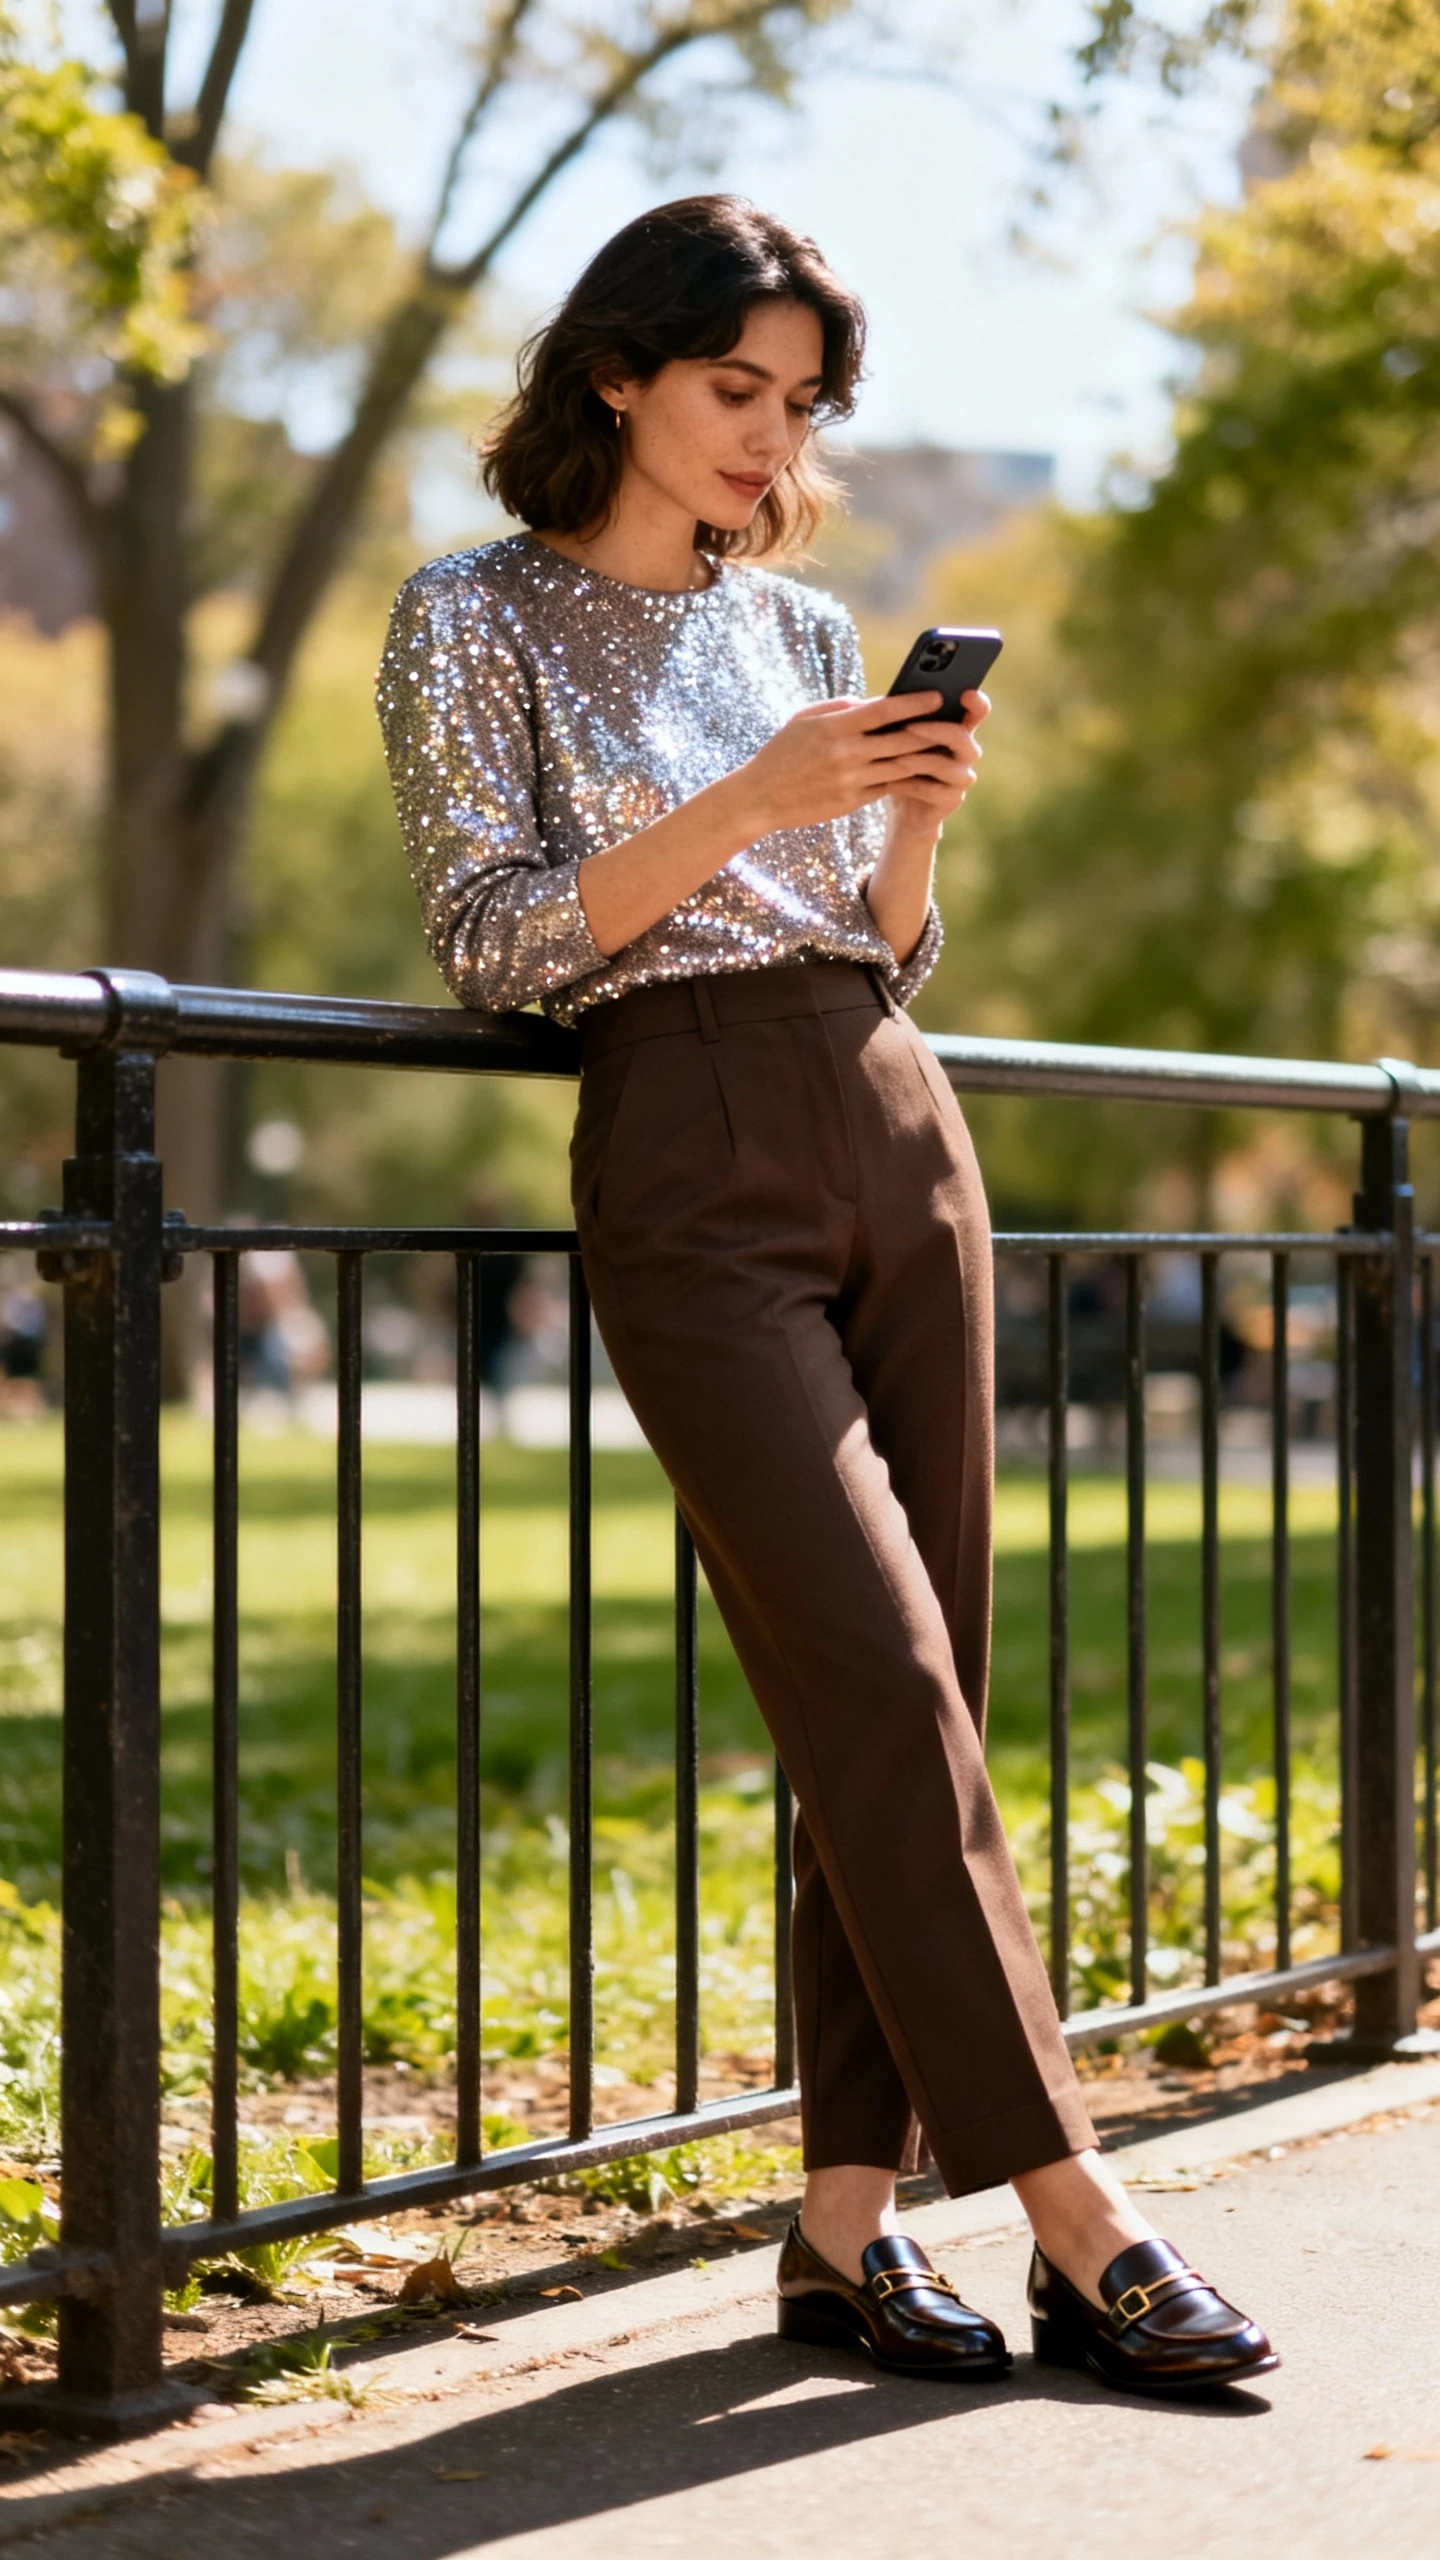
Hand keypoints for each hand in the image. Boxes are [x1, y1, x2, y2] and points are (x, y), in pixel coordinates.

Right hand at [738, 690, 960, 832]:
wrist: (760, 797)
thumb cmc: (782, 751)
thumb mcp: (805, 719)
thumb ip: (841, 707)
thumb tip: (875, 701)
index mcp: (835, 726)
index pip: (884, 710)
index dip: (915, 702)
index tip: (938, 695)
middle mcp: (846, 753)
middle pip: (900, 738)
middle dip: (931, 729)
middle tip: (954, 720)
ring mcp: (851, 779)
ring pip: (900, 765)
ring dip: (927, 757)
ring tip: (948, 748)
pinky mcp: (852, 801)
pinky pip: (888, 786)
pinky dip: (909, 778)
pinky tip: (926, 771)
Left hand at [884, 690, 988, 824]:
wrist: (901, 802)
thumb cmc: (897, 759)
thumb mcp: (898, 734)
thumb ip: (902, 717)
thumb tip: (885, 698)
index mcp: (957, 727)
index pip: (977, 711)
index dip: (976, 703)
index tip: (965, 693)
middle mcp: (966, 751)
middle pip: (962, 736)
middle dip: (935, 730)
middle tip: (909, 726)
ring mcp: (961, 777)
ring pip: (948, 765)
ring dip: (920, 760)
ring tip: (895, 757)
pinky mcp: (951, 800)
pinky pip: (936, 791)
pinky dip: (912, 786)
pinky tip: (891, 783)